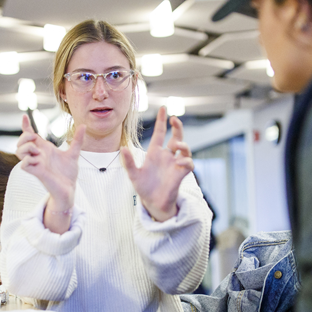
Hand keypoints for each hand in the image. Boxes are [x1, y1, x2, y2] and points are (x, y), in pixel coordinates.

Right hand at [16, 115, 85, 231]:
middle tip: (35, 137)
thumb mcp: (74, 153)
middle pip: (21, 142)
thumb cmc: (68, 173)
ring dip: (25, 147)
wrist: (70, 188)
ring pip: (19, 152)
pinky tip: (38, 158)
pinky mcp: (37, 172)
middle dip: (24, 136)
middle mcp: (38, 155)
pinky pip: (24, 164)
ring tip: (38, 150)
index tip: (25, 116)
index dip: (25, 125)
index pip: (30, 135)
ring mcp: (36, 163)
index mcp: (44, 149)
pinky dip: (28, 159)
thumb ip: (78, 140)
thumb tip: (84, 126)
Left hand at [121, 106, 193, 221]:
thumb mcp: (133, 175)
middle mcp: (167, 156)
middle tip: (175, 119)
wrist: (153, 203)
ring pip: (185, 148)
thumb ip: (129, 162)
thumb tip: (123, 148)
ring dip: (183, 143)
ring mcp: (175, 164)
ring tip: (177, 144)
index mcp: (155, 152)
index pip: (160, 133)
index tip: (164, 108)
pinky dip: (186, 161)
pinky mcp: (181, 173)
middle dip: (178, 127)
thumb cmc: (143, 187)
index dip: (162, 121)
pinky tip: (180, 162)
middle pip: (176, 136)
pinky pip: (188, 163)